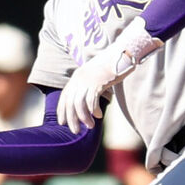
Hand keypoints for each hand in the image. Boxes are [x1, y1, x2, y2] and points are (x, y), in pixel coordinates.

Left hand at [57, 18, 163, 133]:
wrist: (122, 53)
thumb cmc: (111, 66)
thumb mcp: (95, 75)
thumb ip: (89, 86)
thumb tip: (88, 103)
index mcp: (77, 77)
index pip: (65, 96)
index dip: (62, 110)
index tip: (62, 122)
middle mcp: (79, 78)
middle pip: (70, 102)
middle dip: (71, 119)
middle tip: (75, 131)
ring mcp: (88, 80)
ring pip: (79, 103)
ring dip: (84, 117)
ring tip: (89, 126)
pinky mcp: (98, 82)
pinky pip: (92, 100)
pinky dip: (94, 110)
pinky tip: (99, 115)